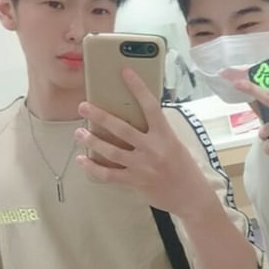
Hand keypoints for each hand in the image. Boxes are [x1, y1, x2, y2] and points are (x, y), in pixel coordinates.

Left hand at [75, 68, 215, 219]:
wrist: (190, 196)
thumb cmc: (183, 168)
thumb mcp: (174, 145)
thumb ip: (156, 133)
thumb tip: (136, 118)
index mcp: (165, 136)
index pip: (151, 107)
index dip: (138, 88)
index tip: (124, 71)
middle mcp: (152, 149)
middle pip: (122, 129)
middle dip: (100, 116)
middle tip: (83, 107)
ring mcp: (142, 166)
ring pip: (111, 151)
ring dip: (92, 141)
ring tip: (78, 133)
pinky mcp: (135, 182)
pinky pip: (109, 175)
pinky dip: (93, 168)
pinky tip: (82, 161)